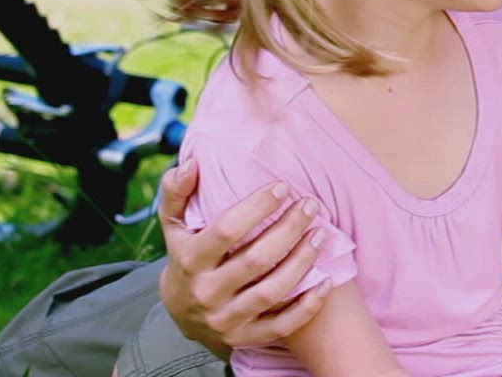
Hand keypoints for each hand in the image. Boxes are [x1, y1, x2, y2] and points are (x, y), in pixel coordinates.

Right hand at [156, 158, 329, 351]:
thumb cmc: (187, 253)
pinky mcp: (244, 337)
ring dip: (302, 262)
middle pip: (256, 260)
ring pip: (272, 292)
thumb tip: (192, 163)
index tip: (282, 187)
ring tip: (321, 234)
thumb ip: (178, 192)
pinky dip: (307, 307)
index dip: (256, 208)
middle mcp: (206, 292)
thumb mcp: (175, 224)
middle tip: (311, 205)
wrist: (180, 311)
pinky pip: (281, 326)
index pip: (226, 231)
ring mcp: (226, 318)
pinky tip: (327, 282)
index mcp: (190, 260)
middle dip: (288, 229)